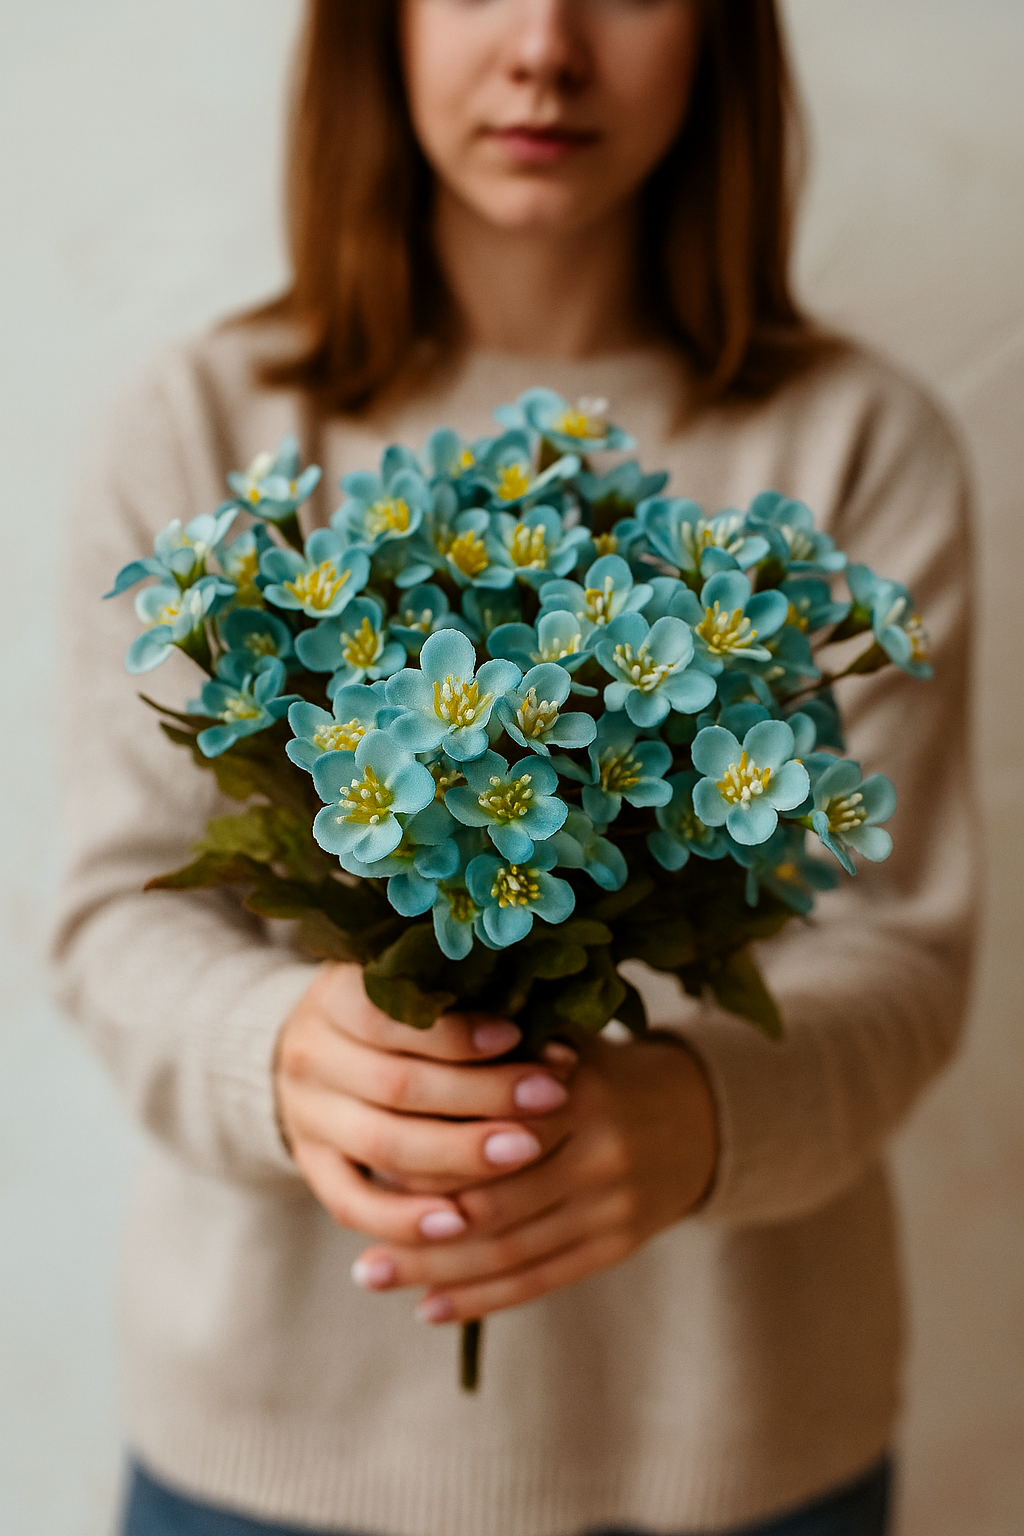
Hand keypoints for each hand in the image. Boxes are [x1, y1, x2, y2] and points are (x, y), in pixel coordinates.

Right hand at [274, 963, 575, 1245]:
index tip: (519, 1036)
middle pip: (398, 1085)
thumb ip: (468, 1003)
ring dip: (459, 1155)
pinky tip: (460, 1224)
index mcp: (335, 997)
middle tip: (551, 1096)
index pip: (393, 1017)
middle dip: (482, 1093)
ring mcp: (307, 1117)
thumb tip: (549, 1037)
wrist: (319, 1052)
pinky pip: (352, 1205)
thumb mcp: (415, 989)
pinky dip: (405, 1220)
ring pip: (384, 1146)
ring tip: (526, 1151)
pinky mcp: (311, 1168)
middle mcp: (311, 1055)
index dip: (458, 1032)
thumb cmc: (395, 1014)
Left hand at [350, 1033, 717, 1322]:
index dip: (429, 1153)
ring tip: (373, 1276)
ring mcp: (613, 1204)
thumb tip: (408, 1061)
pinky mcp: (619, 1244)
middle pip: (497, 1201)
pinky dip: (483, 1297)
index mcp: (582, 1090)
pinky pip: (542, 1278)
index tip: (368, 1165)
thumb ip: (501, 1051)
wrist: (698, 1115)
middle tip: (358, 1245)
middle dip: (420, 1228)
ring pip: (512, 1250)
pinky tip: (428, 1307)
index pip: (491, 1131)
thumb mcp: (563, 1041)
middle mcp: (602, 1151)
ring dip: (437, 1271)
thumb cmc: (601, 1070)